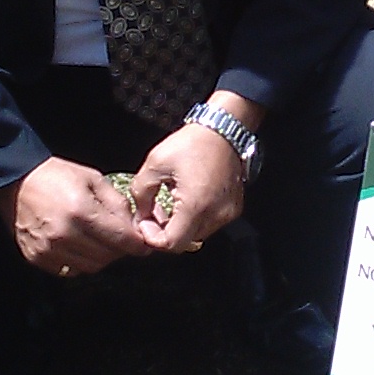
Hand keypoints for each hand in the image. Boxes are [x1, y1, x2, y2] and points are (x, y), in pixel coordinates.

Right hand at [0, 156, 152, 275]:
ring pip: (90, 267)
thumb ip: (117, 204)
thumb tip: (134, 228)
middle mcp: (64, 234)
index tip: (144, 246)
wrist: (16, 182)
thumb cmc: (56, 177)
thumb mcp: (93, 179)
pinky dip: (79, 262)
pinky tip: (78, 246)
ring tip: (99, 242)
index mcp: (81, 211)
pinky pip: (69, 270)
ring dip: (100, 258)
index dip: (136, 245)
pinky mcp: (37, 258)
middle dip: (119, 250)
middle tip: (120, 240)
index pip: (120, 239)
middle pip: (107, 257)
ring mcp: (48, 249)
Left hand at [129, 122, 248, 253]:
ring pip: (195, 236)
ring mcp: (227, 214)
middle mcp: (215, 215)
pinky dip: (194, 219)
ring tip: (170, 203)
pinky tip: (186, 200)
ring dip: (179, 227)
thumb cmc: (192, 143)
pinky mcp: (233, 209)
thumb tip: (140, 216)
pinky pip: (208, 225)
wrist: (223, 130)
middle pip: (183, 242)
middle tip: (153, 211)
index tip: (145, 221)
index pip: (171, 244)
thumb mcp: (155, 164)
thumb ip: (141, 194)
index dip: (152, 238)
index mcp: (195, 205)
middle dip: (163, 232)